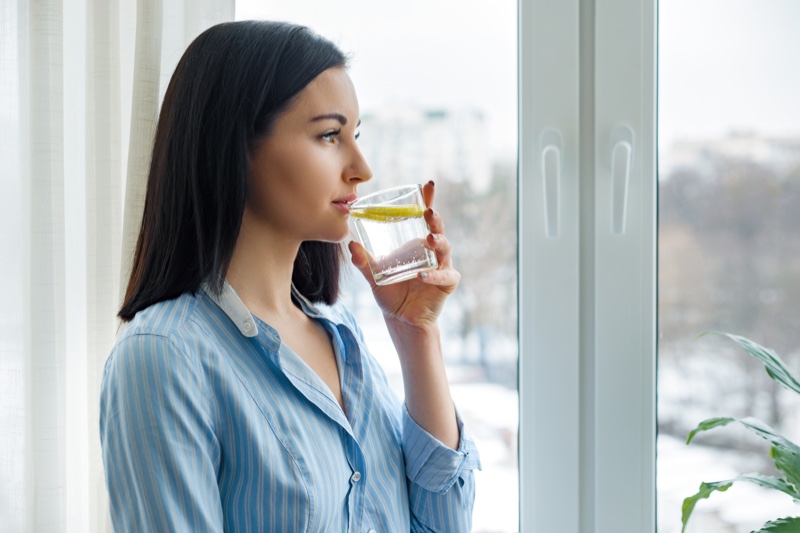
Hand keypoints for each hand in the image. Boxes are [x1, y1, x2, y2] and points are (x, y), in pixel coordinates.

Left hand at [348, 181, 459, 329]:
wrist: (401, 319)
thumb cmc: (391, 293)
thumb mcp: (374, 275)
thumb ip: (364, 261)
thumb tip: (351, 244)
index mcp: (417, 242)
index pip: (424, 218)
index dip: (428, 200)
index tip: (427, 185)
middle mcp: (432, 251)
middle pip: (438, 229)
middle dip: (435, 219)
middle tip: (428, 212)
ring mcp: (442, 266)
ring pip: (445, 249)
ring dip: (438, 242)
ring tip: (428, 239)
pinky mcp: (447, 283)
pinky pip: (444, 276)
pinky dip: (434, 275)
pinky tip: (422, 276)